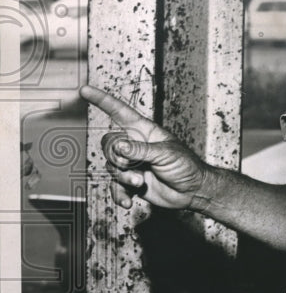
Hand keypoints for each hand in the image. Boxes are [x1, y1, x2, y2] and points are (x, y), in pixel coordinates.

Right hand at [81, 84, 211, 210]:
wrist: (193, 191)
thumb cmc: (186, 166)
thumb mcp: (166, 154)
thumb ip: (141, 150)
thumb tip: (119, 146)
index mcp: (144, 131)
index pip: (119, 112)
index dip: (102, 100)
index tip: (85, 91)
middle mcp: (134, 145)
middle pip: (108, 144)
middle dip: (117, 157)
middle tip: (133, 165)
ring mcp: (132, 164)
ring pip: (111, 167)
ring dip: (123, 177)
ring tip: (140, 182)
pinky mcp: (131, 182)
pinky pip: (115, 187)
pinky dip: (119, 195)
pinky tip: (128, 202)